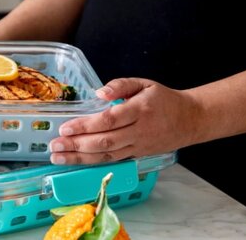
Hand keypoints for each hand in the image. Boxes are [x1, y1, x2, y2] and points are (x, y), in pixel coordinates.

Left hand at [49, 78, 201, 164]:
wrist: (190, 120)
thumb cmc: (162, 99)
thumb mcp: (144, 83)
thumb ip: (120, 85)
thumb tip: (99, 93)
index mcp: (140, 110)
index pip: (108, 120)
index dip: (85, 125)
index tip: (65, 127)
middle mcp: (139, 131)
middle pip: (104, 141)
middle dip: (76, 145)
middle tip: (54, 146)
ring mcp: (138, 146)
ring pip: (107, 155)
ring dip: (80, 158)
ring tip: (58, 157)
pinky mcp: (137, 156)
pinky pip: (113, 160)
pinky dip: (93, 162)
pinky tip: (76, 161)